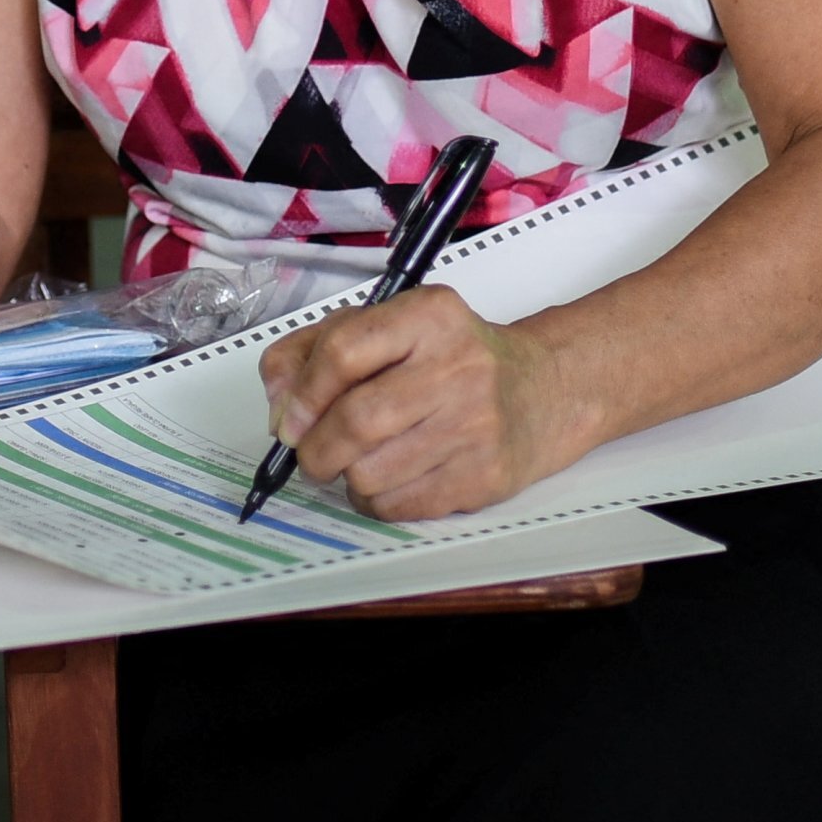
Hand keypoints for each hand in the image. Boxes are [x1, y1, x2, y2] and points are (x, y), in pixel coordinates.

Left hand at [257, 285, 589, 520]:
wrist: (543, 391)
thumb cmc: (450, 359)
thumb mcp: (389, 328)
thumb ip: (316, 350)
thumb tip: (277, 404)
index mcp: (429, 316)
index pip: (344, 351)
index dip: (303, 393)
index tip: (288, 420)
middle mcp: (459, 365)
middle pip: (356, 421)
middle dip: (316, 450)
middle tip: (311, 455)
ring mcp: (477, 424)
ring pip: (372, 472)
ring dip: (348, 477)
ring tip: (360, 462)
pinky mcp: (486, 474)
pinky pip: (399, 505)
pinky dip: (377, 500)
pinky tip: (390, 478)